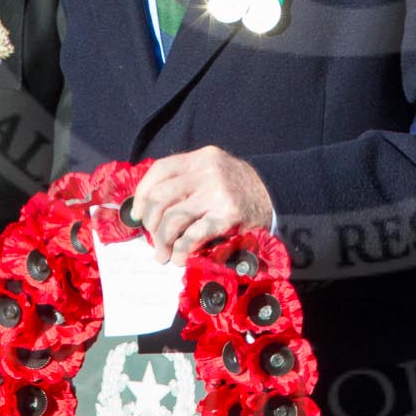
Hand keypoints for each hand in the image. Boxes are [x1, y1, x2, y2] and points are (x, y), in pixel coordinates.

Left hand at [130, 147, 273, 265]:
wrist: (277, 198)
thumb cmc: (240, 189)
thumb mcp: (214, 172)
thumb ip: (186, 180)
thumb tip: (147, 206)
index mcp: (201, 158)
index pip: (160, 169)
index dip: (142, 194)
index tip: (137, 213)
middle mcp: (208, 172)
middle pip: (161, 197)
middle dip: (150, 222)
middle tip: (152, 237)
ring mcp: (217, 194)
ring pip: (173, 219)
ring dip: (162, 241)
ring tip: (162, 254)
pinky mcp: (227, 217)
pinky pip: (193, 236)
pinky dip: (181, 250)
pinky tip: (180, 258)